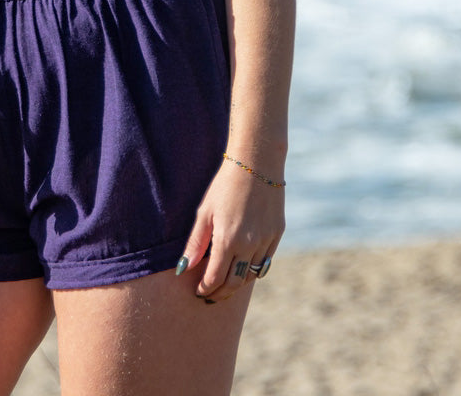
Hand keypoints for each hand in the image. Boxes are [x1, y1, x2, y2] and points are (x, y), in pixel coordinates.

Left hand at [176, 157, 284, 302]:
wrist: (256, 164)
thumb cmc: (225, 185)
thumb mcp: (205, 212)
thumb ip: (195, 243)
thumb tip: (183, 269)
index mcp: (228, 240)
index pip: (215, 277)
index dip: (206, 288)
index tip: (199, 291)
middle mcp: (249, 245)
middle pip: (234, 283)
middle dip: (221, 293)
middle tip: (211, 295)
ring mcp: (266, 241)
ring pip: (251, 275)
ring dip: (237, 284)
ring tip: (225, 285)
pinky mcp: (278, 234)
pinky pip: (265, 262)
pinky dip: (253, 270)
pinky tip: (242, 268)